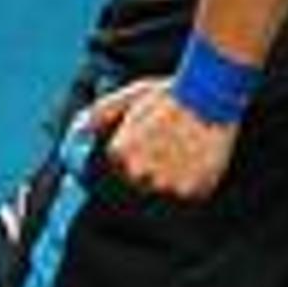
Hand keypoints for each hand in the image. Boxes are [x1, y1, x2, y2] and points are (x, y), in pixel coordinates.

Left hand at [83, 77, 235, 201]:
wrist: (209, 93)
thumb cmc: (169, 93)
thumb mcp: (130, 96)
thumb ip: (101, 113)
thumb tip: (78, 129)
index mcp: (121, 153)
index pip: (120, 169)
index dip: (137, 155)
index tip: (150, 145)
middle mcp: (139, 172)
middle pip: (142, 182)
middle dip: (153, 168)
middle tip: (171, 147)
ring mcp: (165, 183)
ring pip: (166, 189)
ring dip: (174, 177)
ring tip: (186, 151)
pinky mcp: (191, 189)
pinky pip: (189, 193)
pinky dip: (194, 182)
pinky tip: (199, 160)